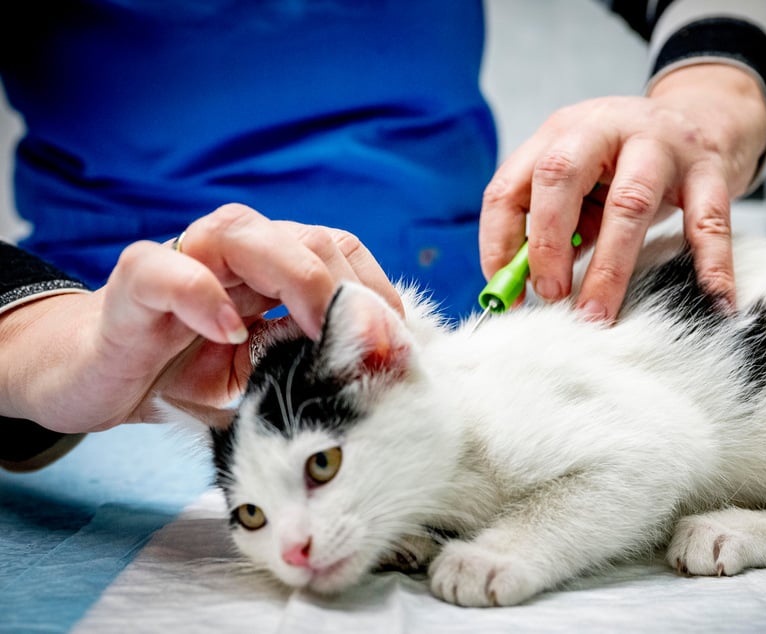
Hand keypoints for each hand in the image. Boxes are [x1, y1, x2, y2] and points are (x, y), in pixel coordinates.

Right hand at [0, 203, 401, 432]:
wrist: (104, 381)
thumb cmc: (192, 372)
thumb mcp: (269, 372)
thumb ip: (315, 360)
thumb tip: (385, 367)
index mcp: (275, 265)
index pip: (340, 254)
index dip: (375, 292)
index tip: (399, 343)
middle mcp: (237, 250)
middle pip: (308, 240)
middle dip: (347, 289)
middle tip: (368, 343)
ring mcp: (186, 258)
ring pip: (248, 234)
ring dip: (296, 278)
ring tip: (316, 328)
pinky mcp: (135, 283)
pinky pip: (168, 270)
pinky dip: (202, 295)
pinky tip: (230, 331)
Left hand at [480, 63, 765, 320]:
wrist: (704, 118)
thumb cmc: (627, 164)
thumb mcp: (583, 182)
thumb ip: (557, 225)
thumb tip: (528, 286)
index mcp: (560, 133)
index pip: (510, 185)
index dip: (499, 241)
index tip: (503, 292)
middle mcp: (604, 127)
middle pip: (559, 177)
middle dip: (547, 243)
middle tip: (550, 296)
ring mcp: (661, 143)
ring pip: (629, 202)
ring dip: (609, 267)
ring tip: (597, 314)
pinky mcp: (709, 167)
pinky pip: (708, 221)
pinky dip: (710, 265)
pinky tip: (713, 302)